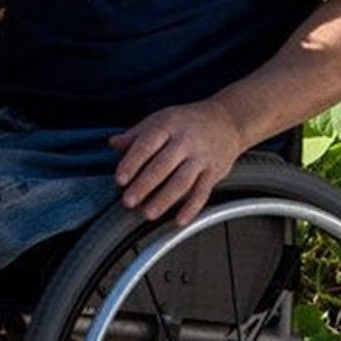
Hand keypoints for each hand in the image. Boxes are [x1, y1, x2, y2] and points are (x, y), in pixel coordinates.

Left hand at [108, 100, 246, 227]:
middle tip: (128, 201)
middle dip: (144, 185)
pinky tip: (179, 220)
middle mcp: (185, 141)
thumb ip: (136, 134)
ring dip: (164, 200)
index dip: (132, 163)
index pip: (146, 145)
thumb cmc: (188, 122)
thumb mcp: (161, 119)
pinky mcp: (214, 172)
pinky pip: (202, 192)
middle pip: (162, 166)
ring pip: (182, 181)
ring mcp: (201, 157)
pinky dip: (191, 208)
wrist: (228, 120)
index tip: (119, 179)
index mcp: (168, 126)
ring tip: (148, 214)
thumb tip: (112, 144)